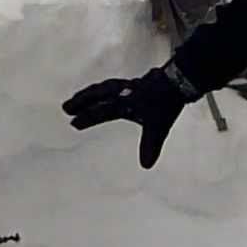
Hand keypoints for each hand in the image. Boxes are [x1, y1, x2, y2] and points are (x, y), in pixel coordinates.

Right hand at [62, 67, 187, 168]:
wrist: (180, 81)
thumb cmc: (166, 103)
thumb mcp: (158, 126)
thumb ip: (150, 145)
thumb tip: (146, 165)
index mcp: (125, 103)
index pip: (101, 111)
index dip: (87, 117)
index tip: (73, 123)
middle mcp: (124, 92)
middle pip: (98, 94)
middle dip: (81, 101)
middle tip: (66, 107)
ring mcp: (130, 86)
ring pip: (104, 87)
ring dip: (90, 93)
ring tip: (79, 98)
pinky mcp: (136, 83)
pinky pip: (113, 85)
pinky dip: (104, 89)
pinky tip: (105, 93)